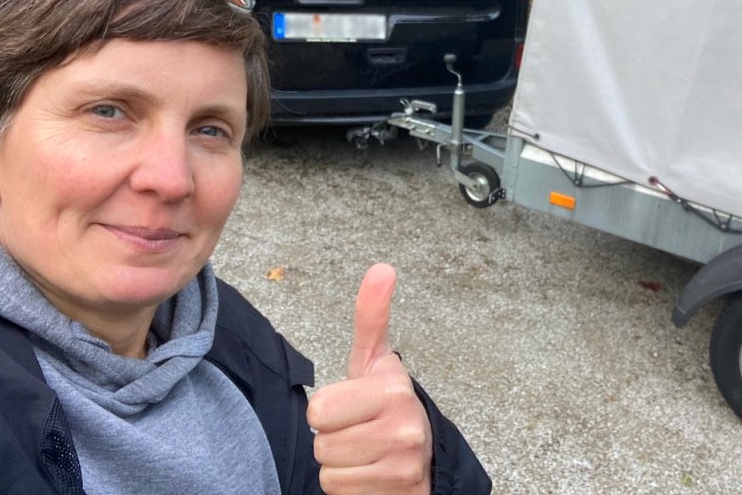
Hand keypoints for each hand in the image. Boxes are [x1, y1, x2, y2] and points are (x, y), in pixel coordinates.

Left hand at [307, 263, 432, 494]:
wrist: (422, 457)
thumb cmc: (386, 404)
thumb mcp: (374, 360)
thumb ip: (371, 316)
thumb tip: (381, 268)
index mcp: (393, 389)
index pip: (319, 409)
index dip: (327, 409)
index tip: (351, 405)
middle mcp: (403, 427)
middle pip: (321, 443)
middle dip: (332, 438)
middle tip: (357, 429)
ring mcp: (402, 465)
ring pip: (328, 471)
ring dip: (339, 464)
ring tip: (364, 450)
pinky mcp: (398, 493)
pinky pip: (338, 491)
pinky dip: (349, 486)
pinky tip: (369, 473)